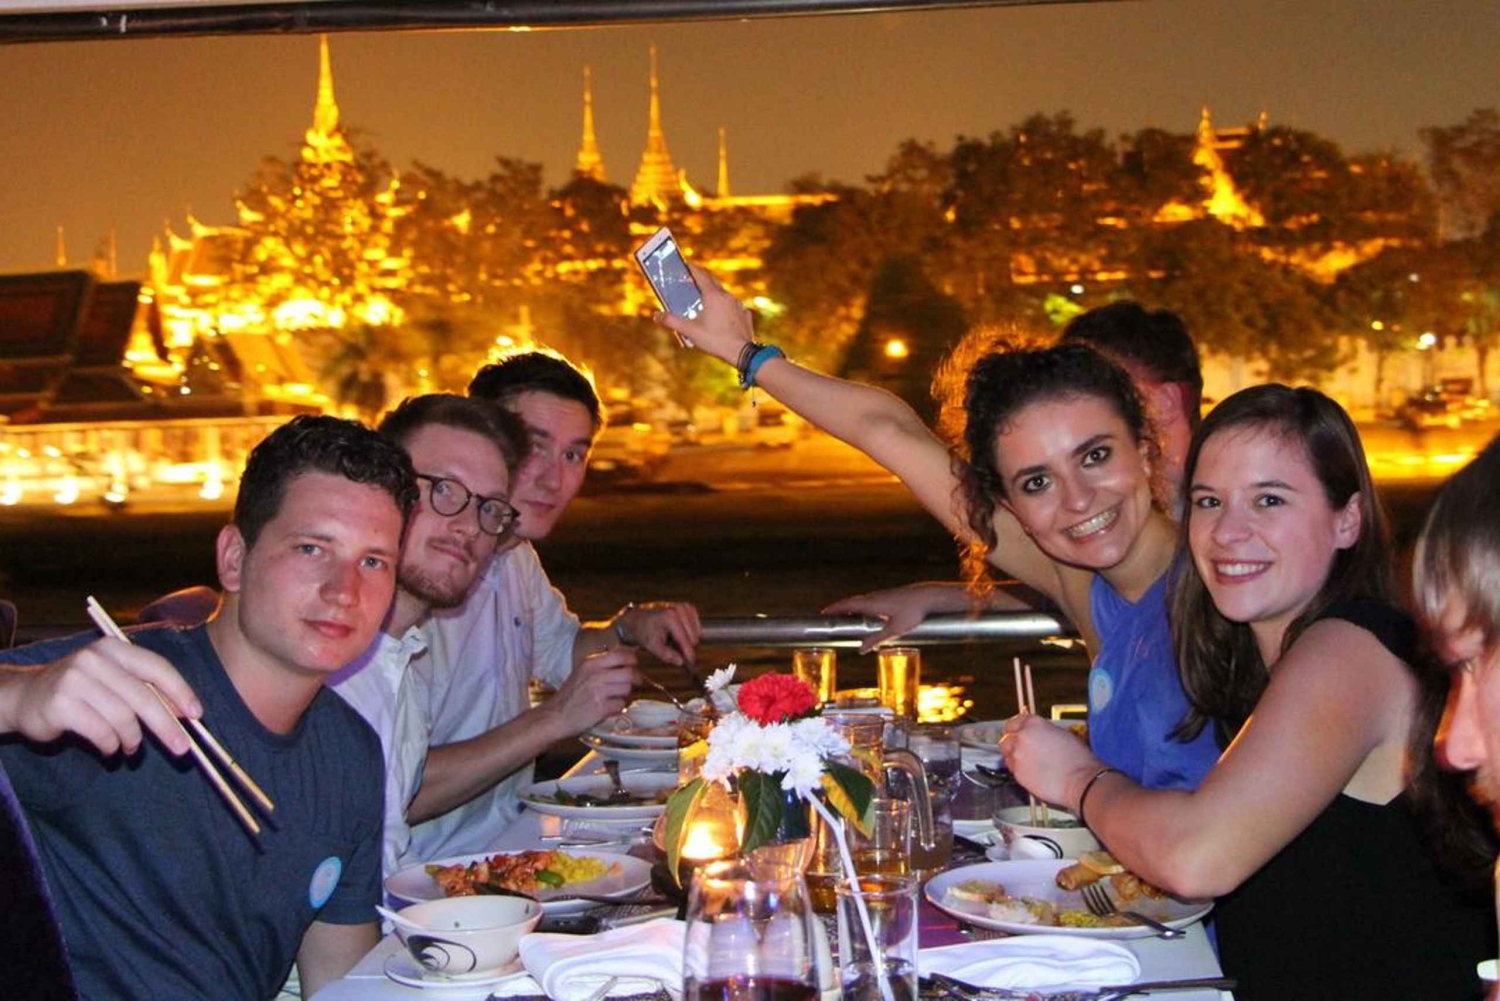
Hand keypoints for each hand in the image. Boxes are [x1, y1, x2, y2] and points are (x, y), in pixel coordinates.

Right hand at [0, 638, 200, 756]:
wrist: (25, 697)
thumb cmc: (79, 691)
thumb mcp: (113, 681)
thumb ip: (145, 690)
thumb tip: (185, 713)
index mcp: (114, 648)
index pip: (157, 667)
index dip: (181, 692)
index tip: (197, 715)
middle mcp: (95, 659)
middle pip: (144, 696)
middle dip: (167, 725)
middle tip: (182, 748)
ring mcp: (75, 680)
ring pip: (123, 717)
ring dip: (133, 739)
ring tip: (130, 748)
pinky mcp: (60, 704)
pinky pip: (101, 731)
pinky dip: (111, 745)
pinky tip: (109, 748)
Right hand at [545, 648, 638, 735]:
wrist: (556, 716)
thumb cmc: (570, 695)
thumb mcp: (582, 672)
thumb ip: (602, 665)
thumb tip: (625, 658)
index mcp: (591, 663)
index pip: (622, 656)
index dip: (632, 661)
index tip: (634, 666)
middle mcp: (595, 675)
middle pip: (629, 673)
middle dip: (636, 679)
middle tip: (635, 683)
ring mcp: (598, 691)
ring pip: (627, 689)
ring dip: (625, 695)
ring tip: (615, 697)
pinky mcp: (601, 708)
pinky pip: (621, 705)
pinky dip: (617, 708)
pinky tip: (608, 708)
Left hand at [616, 601, 701, 666]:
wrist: (639, 619)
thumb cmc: (644, 631)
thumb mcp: (652, 646)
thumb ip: (667, 655)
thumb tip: (681, 662)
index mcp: (670, 617)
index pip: (686, 640)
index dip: (689, 654)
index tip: (691, 664)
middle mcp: (679, 609)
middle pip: (693, 638)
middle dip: (686, 648)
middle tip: (675, 652)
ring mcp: (685, 607)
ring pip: (697, 633)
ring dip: (688, 641)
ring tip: (673, 642)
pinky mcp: (688, 607)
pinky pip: (697, 627)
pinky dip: (691, 633)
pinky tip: (679, 635)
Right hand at [652, 263, 755, 365]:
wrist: (741, 352)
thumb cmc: (715, 340)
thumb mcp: (690, 331)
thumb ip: (672, 322)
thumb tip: (656, 316)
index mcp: (713, 296)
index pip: (701, 275)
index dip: (692, 269)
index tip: (686, 265)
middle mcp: (727, 296)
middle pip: (713, 282)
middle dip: (702, 279)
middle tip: (693, 280)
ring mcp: (738, 304)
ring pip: (724, 294)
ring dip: (714, 293)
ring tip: (705, 300)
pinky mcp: (744, 314)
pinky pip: (733, 306)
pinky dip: (725, 306)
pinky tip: (722, 315)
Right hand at [823, 583, 969, 653]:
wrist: (928, 596)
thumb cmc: (912, 612)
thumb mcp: (894, 630)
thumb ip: (876, 640)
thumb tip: (861, 650)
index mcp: (871, 603)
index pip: (846, 605)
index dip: (833, 609)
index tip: (823, 614)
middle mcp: (873, 597)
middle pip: (851, 602)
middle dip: (839, 609)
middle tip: (829, 618)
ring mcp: (881, 595)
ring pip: (860, 601)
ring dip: (849, 608)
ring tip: (843, 618)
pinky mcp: (888, 596)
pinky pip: (868, 601)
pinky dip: (860, 607)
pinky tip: (864, 615)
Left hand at [999, 713, 1101, 809]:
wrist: (1081, 781)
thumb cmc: (1078, 759)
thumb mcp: (1062, 734)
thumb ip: (1043, 732)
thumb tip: (1038, 736)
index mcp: (1033, 723)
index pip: (1014, 722)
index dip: (1016, 729)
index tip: (1017, 733)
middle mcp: (1022, 736)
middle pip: (1006, 738)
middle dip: (1012, 743)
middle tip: (1021, 749)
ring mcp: (1017, 755)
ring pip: (1007, 754)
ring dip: (1014, 757)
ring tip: (1029, 763)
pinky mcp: (1017, 773)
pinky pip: (1013, 770)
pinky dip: (1020, 770)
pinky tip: (1033, 773)